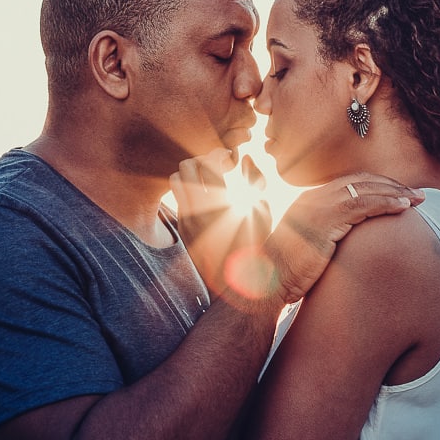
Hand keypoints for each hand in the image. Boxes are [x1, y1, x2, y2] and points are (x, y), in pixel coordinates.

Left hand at [170, 149, 272, 298]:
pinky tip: (204, 199)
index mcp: (219, 203)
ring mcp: (186, 220)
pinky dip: (187, 192)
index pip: (208, 161)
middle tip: (216, 167)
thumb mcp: (264, 211)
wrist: (238, 284)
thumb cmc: (258, 246)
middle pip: (187, 165)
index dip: (219, 154)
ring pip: (175, 180)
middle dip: (202, 160)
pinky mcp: (182, 230)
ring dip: (189, 175)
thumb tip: (245, 158)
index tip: (229, 160)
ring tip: (206, 181)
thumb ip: (256, 179)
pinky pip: (177, 200)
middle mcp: (197, 210)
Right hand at [264, 175, 423, 303]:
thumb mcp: (308, 247)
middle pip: (359, 180)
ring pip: (365, 189)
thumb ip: (326, 235)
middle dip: (390, 185)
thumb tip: (344, 241)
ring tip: (416, 199)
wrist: (266, 282)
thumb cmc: (287, 273)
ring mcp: (318, 206)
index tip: (398, 193)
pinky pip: (363, 204)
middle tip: (415, 193)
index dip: (376, 186)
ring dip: (395, 192)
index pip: (348, 183)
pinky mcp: (324, 220)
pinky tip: (403, 207)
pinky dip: (386, 203)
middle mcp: (313, 197)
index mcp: (308, 201)